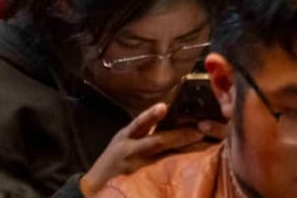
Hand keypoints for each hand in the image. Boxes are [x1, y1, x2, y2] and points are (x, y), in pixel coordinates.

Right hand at [79, 103, 214, 195]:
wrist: (93, 188)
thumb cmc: (114, 160)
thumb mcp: (122, 140)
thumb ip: (143, 129)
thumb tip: (170, 112)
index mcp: (125, 137)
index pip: (138, 123)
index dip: (150, 115)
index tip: (163, 107)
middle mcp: (130, 152)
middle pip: (157, 142)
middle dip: (180, 136)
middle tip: (200, 130)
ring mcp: (136, 170)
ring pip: (163, 160)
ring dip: (184, 152)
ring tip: (203, 146)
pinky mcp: (140, 185)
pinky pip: (161, 176)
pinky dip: (176, 171)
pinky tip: (192, 167)